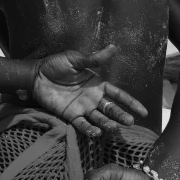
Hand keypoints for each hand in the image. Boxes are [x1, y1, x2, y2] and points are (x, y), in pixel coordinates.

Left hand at [32, 44, 147, 136]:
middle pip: (111, 109)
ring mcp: (83, 108)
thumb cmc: (56, 65)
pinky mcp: (70, 116)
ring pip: (99, 119)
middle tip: (129, 122)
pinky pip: (82, 125)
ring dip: (107, 124)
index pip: (118, 95)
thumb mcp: (76, 59)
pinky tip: (95, 132)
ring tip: (113, 127)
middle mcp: (93, 98)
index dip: (131, 102)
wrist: (36, 75)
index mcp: (97, 84)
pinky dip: (89, 129)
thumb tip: (114, 47)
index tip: (143, 112)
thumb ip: (94, 58)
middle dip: (121, 115)